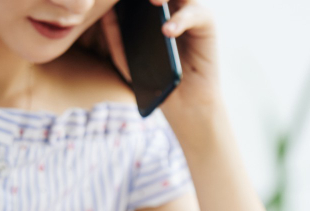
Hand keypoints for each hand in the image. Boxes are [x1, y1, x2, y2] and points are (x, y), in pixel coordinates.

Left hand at [101, 0, 221, 116]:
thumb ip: (115, 36)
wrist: (185, 102)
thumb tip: (104, 11)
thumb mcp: (127, 60)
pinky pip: (194, 13)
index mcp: (150, 8)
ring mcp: (188, 9)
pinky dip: (180, 20)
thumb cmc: (156, 80)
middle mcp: (171, 3)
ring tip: (154, 2)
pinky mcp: (206, 21)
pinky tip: (167, 32)